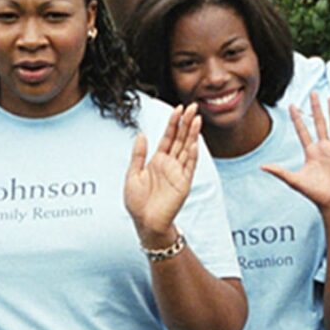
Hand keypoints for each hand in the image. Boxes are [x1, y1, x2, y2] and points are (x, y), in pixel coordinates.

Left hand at [126, 103, 202, 243]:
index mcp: (158, 160)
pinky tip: (194, 143)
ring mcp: (178, 173)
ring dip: (192, 134)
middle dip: (186, 122)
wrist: (145, 222)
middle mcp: (170, 164)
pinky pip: (189, 167)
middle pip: (181, 139)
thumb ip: (138, 154)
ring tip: (197, 119)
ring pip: (187, 149)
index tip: (178, 108)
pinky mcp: (183, 184)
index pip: (168, 137)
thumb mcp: (132, 174)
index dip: (173, 123)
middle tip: (193, 106)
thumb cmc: (137, 202)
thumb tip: (141, 134)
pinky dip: (192, 155)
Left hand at [263, 93, 329, 210]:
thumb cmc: (314, 194)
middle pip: (318, 123)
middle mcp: (322, 148)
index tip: (292, 105)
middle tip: (313, 93)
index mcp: (310, 152)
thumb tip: (262, 167)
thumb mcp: (294, 181)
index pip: (302, 130)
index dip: (297, 118)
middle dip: (315, 108)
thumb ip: (280, 172)